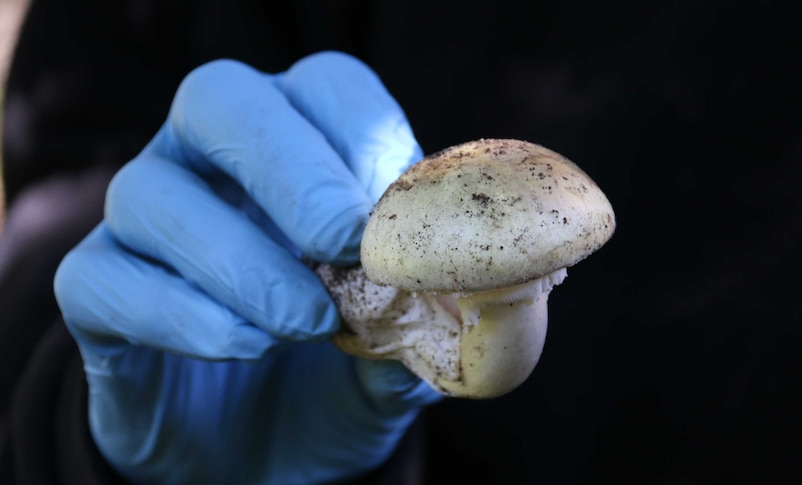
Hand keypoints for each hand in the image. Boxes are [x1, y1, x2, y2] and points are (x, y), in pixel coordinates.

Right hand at [54, 52, 441, 484]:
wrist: (266, 456)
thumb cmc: (342, 380)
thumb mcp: (408, 356)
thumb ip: (441, 322)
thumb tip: (489, 294)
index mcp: (302, 148)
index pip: (326, 87)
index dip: (361, 135)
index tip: (394, 216)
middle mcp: (211, 162)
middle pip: (220, 99)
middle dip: (289, 169)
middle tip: (339, 243)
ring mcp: (147, 221)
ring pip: (151, 193)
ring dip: (241, 260)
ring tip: (304, 322)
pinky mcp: (98, 291)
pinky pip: (106, 278)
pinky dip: (182, 315)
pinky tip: (246, 347)